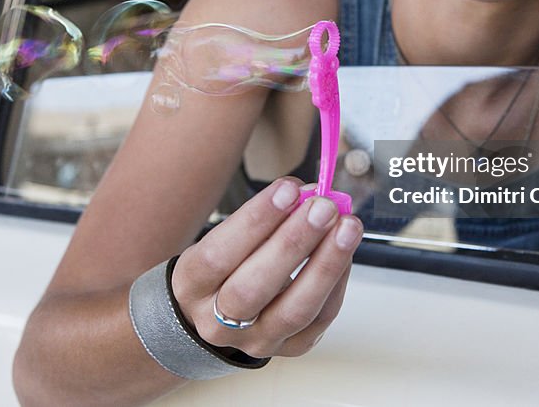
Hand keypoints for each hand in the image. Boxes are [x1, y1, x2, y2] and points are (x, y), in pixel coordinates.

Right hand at [171, 177, 362, 357]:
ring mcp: (254, 341)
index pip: (218, 255)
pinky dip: (337, 282)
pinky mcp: (288, 349)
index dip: (255, 220)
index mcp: (191, 285)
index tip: (288, 189)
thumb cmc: (224, 266)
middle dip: (294, 242)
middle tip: (323, 207)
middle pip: (254, 288)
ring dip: (326, 264)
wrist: (217, 315)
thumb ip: (262, 217)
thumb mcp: (224, 238)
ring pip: (294, 310)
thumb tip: (306, 193)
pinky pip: (319, 320)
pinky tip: (345, 252)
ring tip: (347, 227)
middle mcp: (217, 321)